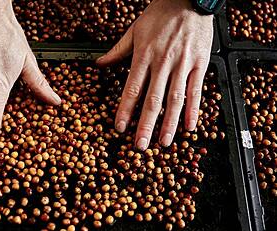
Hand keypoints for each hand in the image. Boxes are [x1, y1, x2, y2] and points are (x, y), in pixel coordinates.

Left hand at [97, 0, 212, 149]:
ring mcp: (183, 64)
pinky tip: (189, 126)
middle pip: (153, 99)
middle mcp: (163, 62)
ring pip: (175, 99)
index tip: (120, 127)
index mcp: (144, 55)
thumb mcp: (134, 30)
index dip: (125, 110)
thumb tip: (100, 64)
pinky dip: (193, 109)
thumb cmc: (161, 14)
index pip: (132, 89)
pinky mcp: (200, 64)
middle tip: (140, 145)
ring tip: (164, 142)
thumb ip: (117, 50)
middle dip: (146, 125)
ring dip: (169, 123)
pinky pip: (196, 90)